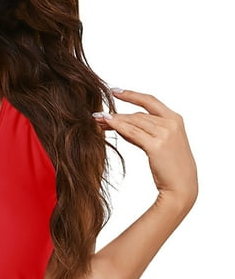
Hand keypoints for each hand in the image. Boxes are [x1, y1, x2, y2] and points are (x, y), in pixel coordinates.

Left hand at [93, 89, 197, 205]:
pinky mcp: (156, 145)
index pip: (149, 101)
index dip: (132, 95)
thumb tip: (120, 126)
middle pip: (137, 114)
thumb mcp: (159, 145)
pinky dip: (118, 126)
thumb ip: (143, 133)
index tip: (115, 91)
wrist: (181, 186)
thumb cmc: (170, 168)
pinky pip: (132, 132)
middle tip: (97, 115)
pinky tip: (106, 124)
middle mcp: (171, 123)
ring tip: (97, 120)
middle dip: (116, 114)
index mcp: (175, 119)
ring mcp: (165, 133)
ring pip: (133, 122)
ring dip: (113, 120)